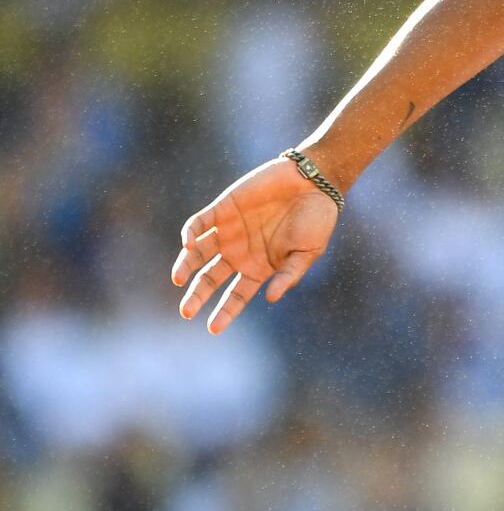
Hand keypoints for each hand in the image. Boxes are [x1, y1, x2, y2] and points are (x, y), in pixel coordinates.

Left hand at [171, 157, 337, 332]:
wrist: (314, 182)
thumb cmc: (316, 219)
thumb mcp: (308, 252)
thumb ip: (289, 274)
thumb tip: (270, 298)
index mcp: (259, 267)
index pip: (236, 295)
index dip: (225, 312)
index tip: (213, 328)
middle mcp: (239, 252)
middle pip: (210, 278)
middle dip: (197, 295)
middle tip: (186, 312)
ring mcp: (229, 230)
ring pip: (198, 253)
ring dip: (186, 265)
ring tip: (178, 279)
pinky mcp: (223, 208)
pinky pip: (200, 223)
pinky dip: (190, 233)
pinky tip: (188, 244)